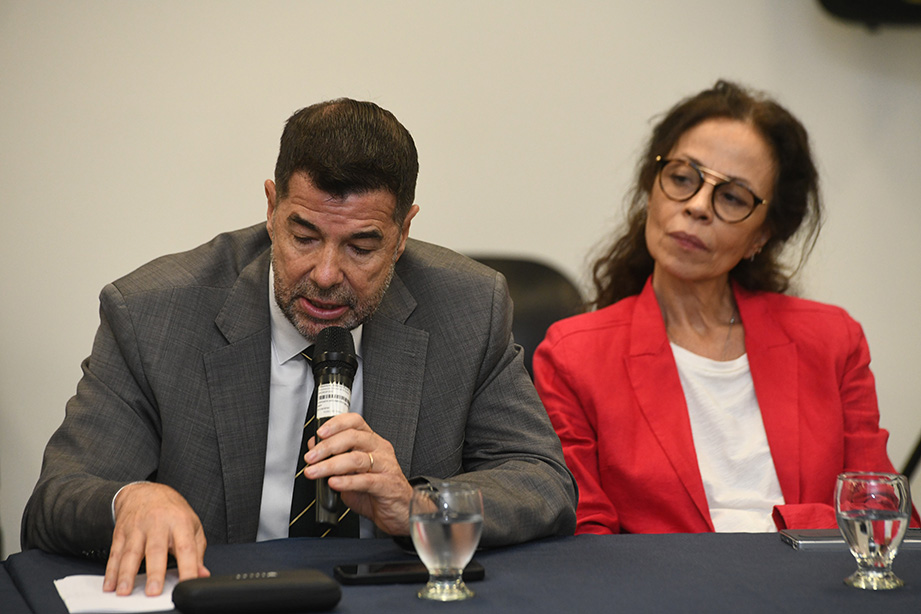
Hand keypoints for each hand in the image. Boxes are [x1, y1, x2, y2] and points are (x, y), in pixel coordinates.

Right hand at [103, 482, 209, 595]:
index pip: (186, 547)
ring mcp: (137, 527)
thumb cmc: (172, 511)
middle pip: (156, 549)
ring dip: (127, 574)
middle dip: (154, 572)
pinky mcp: (121, 533)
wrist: (145, 492)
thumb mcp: (191, 525)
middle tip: (153, 592)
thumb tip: (202, 575)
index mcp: (180, 522)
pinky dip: (111, 571)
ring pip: (131, 552)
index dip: (188, 567)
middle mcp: (158, 523)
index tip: (187, 584)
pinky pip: (115, 553)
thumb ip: (197, 552)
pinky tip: (110, 585)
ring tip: (125, 592)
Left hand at [304, 412, 413, 534]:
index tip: (320, 433)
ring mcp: (385, 466)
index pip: (355, 422)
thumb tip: (314, 447)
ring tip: (314, 472)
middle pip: (353, 438)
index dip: (336, 424)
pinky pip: (365, 480)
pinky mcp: (387, 485)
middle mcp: (380, 450)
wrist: (400, 512)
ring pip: (356, 459)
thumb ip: (334, 458)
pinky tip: (333, 483)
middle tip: (311, 457)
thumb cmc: (377, 491)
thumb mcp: (351, 473)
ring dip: (331, 465)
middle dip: (327, 446)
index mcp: (372, 442)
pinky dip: (346, 482)